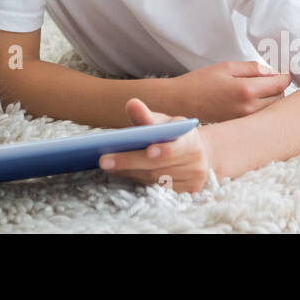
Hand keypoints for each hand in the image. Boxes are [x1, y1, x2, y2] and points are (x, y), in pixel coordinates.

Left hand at [98, 98, 215, 193]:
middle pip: (159, 167)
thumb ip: (146, 116)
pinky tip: (120, 173)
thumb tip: (131, 103)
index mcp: (192, 140)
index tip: (149, 150)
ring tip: (107, 166)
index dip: (165, 150)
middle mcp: (196, 163)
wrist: (196, 155)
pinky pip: (156, 191)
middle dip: (130, 162)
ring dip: (129, 172)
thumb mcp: (163, 122)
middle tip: (104, 161)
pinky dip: (137, 181)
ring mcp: (192, 182)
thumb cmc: (173, 135)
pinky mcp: (185, 195)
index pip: (179, 147)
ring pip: (154, 180)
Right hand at [169, 60, 291, 122]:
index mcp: (246, 90)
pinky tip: (253, 102)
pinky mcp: (240, 127)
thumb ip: (251, 68)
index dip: (285, 76)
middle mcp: (248, 109)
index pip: (279, 84)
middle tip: (272, 79)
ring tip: (263, 90)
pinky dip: (263, 110)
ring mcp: (245, 121)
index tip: (285, 71)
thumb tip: (271, 72)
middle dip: (279, 88)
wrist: (180, 102)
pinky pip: (261, 118)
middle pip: (280, 99)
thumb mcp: (226, 66)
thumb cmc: (200, 82)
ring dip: (273, 100)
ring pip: (272, 111)